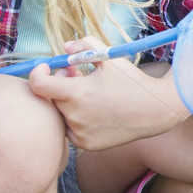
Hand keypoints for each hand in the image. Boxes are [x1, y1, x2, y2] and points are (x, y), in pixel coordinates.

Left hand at [27, 41, 185, 149]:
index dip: (37, 73)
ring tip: (91, 93)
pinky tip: (96, 110)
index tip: (45, 67)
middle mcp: (75, 116)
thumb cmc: (132, 81)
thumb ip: (84, 47)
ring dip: (69, 102)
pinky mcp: (86, 145)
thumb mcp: (110, 58)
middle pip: (51, 98)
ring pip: (62, 113)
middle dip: (60, 84)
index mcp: (77, 93)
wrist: (155, 111)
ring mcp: (79, 133)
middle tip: (77, 75)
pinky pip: (70, 128)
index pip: (38, 85)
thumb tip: (65, 47)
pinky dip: (77, 119)